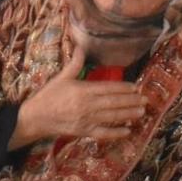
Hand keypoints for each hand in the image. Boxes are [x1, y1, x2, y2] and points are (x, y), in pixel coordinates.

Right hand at [9, 45, 146, 148]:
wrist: (36, 118)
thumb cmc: (48, 96)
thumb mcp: (61, 77)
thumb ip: (74, 63)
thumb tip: (80, 46)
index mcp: (83, 90)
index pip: (108, 88)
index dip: (124, 88)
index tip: (136, 87)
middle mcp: (88, 106)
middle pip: (114, 103)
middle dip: (131, 101)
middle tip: (145, 99)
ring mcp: (87, 120)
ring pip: (112, 117)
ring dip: (128, 114)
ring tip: (142, 112)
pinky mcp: (84, 133)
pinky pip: (104, 134)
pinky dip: (116, 133)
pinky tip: (128, 131)